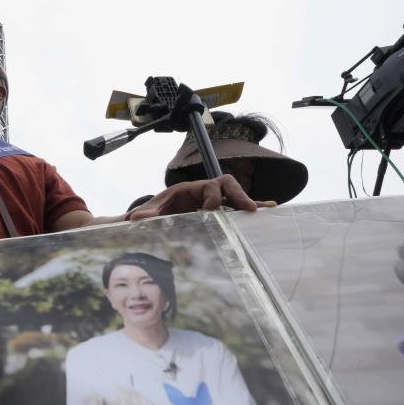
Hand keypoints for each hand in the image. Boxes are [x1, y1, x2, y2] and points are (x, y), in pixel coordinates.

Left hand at [128, 174, 275, 219]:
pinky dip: (250, 206)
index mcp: (188, 189)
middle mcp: (202, 191)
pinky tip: (269, 208)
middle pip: (226, 185)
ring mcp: (211, 199)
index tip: (209, 212)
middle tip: (248, 209)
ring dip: (248, 201)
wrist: (153, 216)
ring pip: (234, 195)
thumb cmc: (152, 212)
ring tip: (265, 208)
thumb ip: (144, 215)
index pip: (207, 186)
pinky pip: (235, 205)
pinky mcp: (216, 209)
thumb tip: (135, 219)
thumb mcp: (148, 213)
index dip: (212, 198)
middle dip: (238, 195)